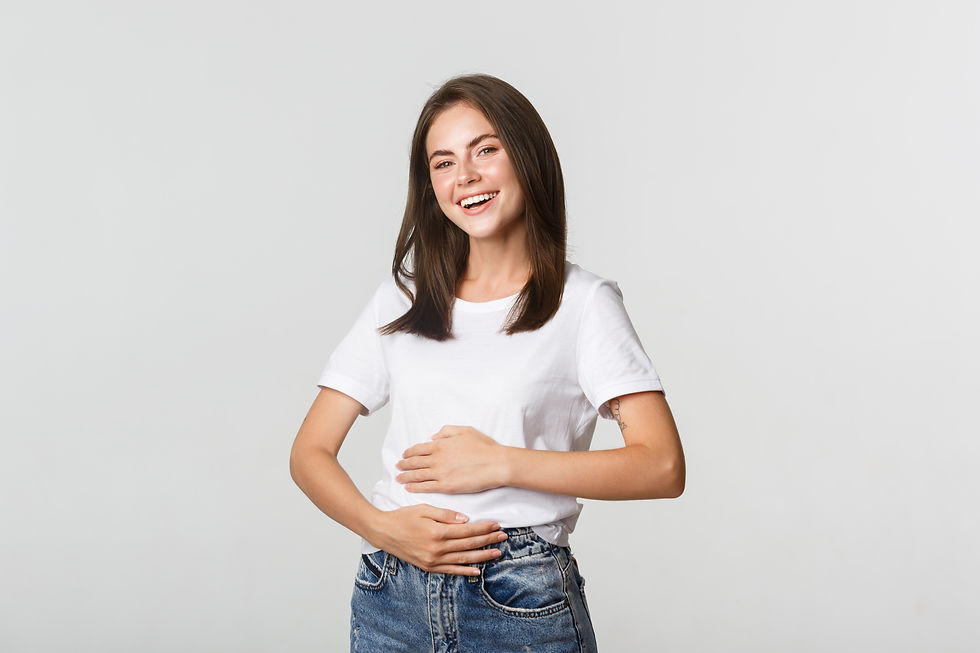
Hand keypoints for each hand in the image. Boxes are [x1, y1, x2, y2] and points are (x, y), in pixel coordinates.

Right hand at [369, 504, 506, 574]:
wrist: (383, 532)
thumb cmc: (402, 517)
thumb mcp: (424, 509)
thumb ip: (446, 514)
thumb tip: (466, 519)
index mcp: (437, 532)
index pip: (467, 531)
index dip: (483, 527)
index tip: (496, 524)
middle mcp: (437, 549)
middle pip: (468, 545)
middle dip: (488, 540)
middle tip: (503, 537)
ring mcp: (433, 560)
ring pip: (463, 560)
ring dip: (482, 556)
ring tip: (496, 552)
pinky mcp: (428, 566)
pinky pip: (450, 571)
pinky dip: (464, 572)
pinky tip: (477, 571)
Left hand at [396, 425, 509, 493]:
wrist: (496, 464)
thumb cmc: (484, 448)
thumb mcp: (465, 430)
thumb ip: (446, 432)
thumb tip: (433, 436)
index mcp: (441, 444)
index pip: (418, 449)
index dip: (409, 452)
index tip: (404, 455)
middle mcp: (437, 459)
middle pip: (414, 462)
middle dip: (404, 464)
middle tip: (398, 466)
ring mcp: (440, 473)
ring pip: (417, 475)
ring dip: (405, 476)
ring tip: (399, 478)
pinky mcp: (446, 486)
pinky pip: (425, 487)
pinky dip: (415, 487)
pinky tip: (408, 487)